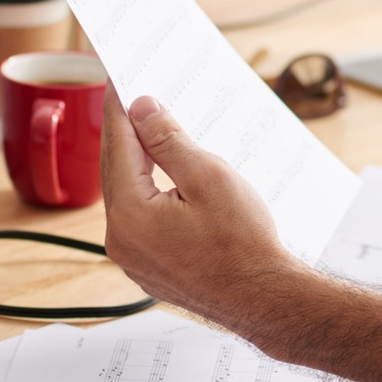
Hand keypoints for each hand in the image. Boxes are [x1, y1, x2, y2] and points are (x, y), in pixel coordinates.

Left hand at [100, 87, 298, 332]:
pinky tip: (167, 180)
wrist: (264, 300)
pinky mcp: (150, 269)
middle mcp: (122, 240)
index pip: (118, 146)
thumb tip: (142, 111)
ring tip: (151, 134)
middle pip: (117, 172)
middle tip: (132, 100)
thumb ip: (169, 142)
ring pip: (128, 197)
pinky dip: (149, 194)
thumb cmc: (244, 244)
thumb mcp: (209, 178)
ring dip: (139, 165)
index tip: (119, 81)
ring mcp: (134, 259)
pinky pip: (141, 221)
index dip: (121, 110)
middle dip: (127, 134)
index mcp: (131, 214)